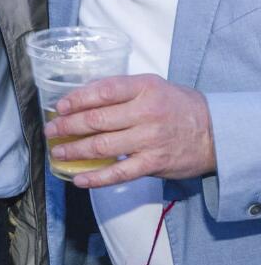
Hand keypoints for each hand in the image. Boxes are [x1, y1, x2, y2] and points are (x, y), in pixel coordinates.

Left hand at [44, 74, 215, 188]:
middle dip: (68, 126)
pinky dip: (96, 178)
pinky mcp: (153, 164)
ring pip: (102, 146)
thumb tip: (82, 95)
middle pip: (97, 119)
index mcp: (143, 88)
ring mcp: (149, 140)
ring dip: (75, 151)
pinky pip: (119, 173)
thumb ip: (120, 88)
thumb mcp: (151, 85)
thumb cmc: (176, 105)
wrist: (214, 132)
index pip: (103, 91)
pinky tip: (79, 179)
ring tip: (58, 152)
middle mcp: (145, 112)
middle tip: (51, 130)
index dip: (76, 99)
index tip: (59, 106)